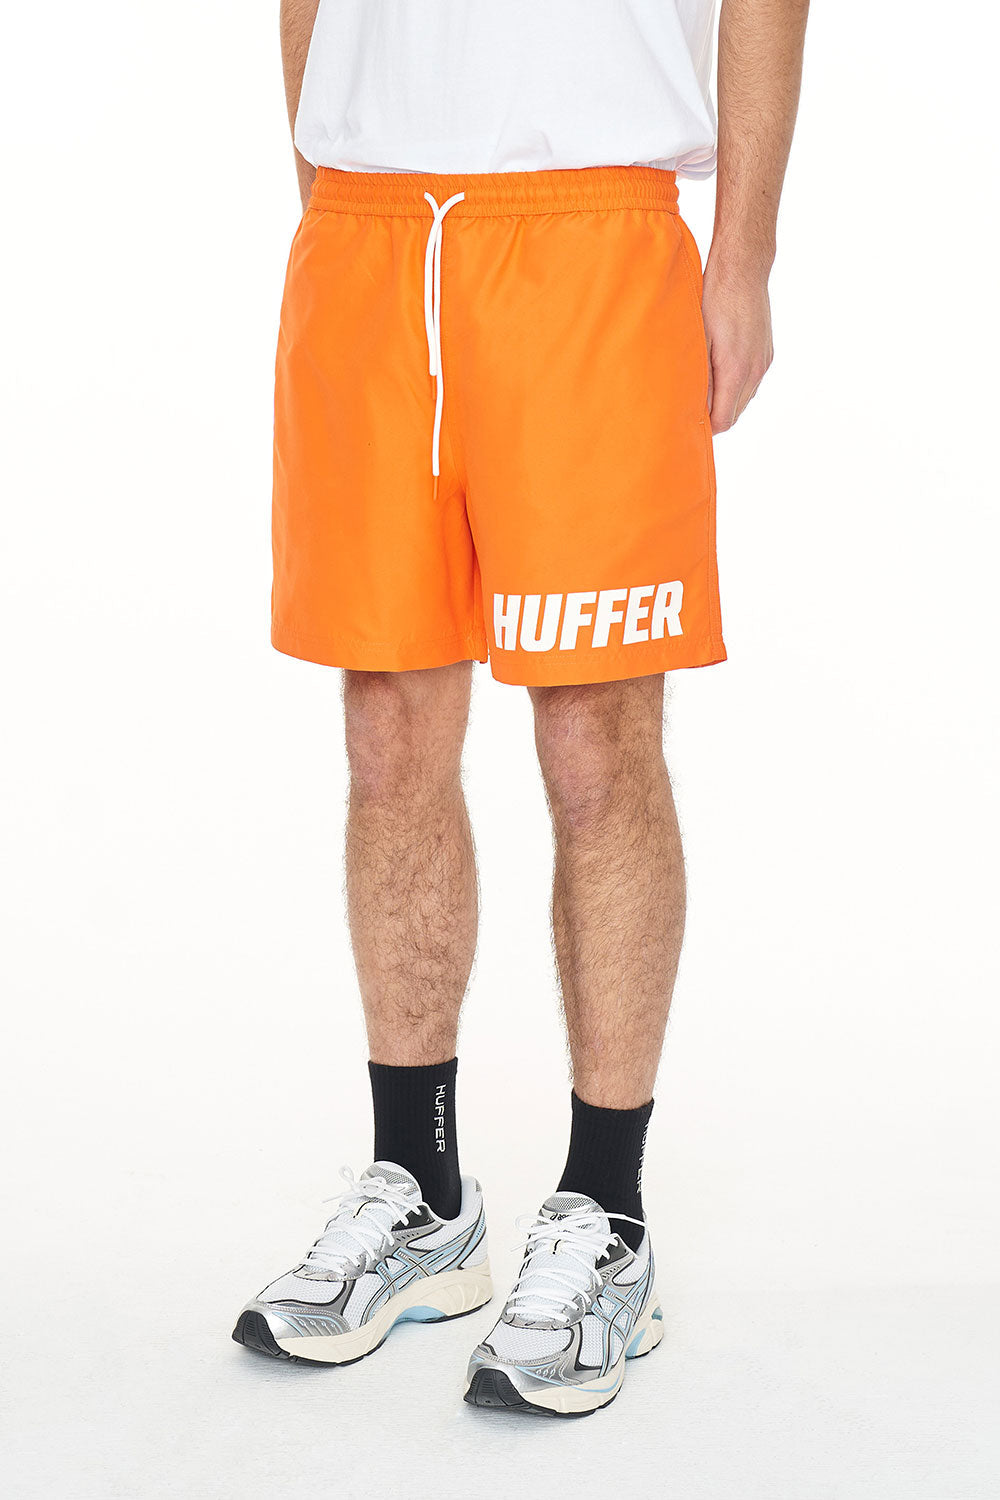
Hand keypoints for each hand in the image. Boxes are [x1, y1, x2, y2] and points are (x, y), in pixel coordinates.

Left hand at [701, 261, 773, 434]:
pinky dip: (737, 385)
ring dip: (726, 400)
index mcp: (736, 371)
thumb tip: (694, 407)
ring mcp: (764, 362)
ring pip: (744, 398)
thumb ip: (699, 377)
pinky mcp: (767, 353)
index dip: (706, 427)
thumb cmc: (714, 300)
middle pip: (735, 413)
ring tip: (704, 389)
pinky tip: (720, 372)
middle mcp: (755, 370)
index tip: (689, 423)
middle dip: (715, 416)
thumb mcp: (699, 340)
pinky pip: (752, 382)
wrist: (743, 269)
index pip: (724, 420)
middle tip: (691, 408)